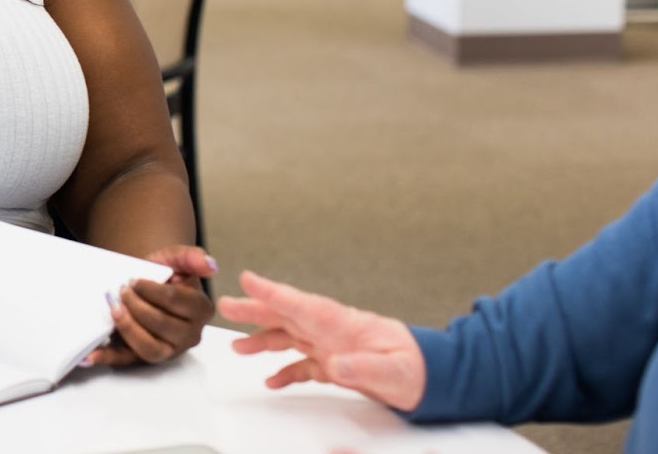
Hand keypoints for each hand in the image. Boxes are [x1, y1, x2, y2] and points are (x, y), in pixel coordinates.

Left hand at [86, 244, 215, 366]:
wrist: (142, 284)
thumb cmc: (161, 274)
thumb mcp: (173, 259)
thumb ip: (190, 256)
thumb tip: (210, 265)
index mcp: (200, 310)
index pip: (177, 302)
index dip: (152, 290)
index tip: (134, 280)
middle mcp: (188, 335)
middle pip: (164, 326)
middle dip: (138, 307)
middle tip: (120, 291)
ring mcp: (167, 350)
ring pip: (150, 349)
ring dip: (128, 328)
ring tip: (112, 309)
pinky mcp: (142, 358)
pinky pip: (125, 362)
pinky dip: (106, 358)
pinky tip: (89, 355)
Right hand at [217, 269, 425, 410]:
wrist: (432, 379)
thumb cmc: (416, 368)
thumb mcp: (393, 370)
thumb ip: (364, 365)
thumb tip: (335, 362)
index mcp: (341, 324)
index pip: (300, 304)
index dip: (271, 292)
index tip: (247, 279)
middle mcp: (330, 332)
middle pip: (285, 316)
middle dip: (254, 310)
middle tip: (225, 304)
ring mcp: (330, 347)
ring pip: (287, 338)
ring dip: (262, 340)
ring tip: (237, 346)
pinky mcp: (334, 366)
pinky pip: (302, 366)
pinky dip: (284, 371)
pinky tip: (271, 380)